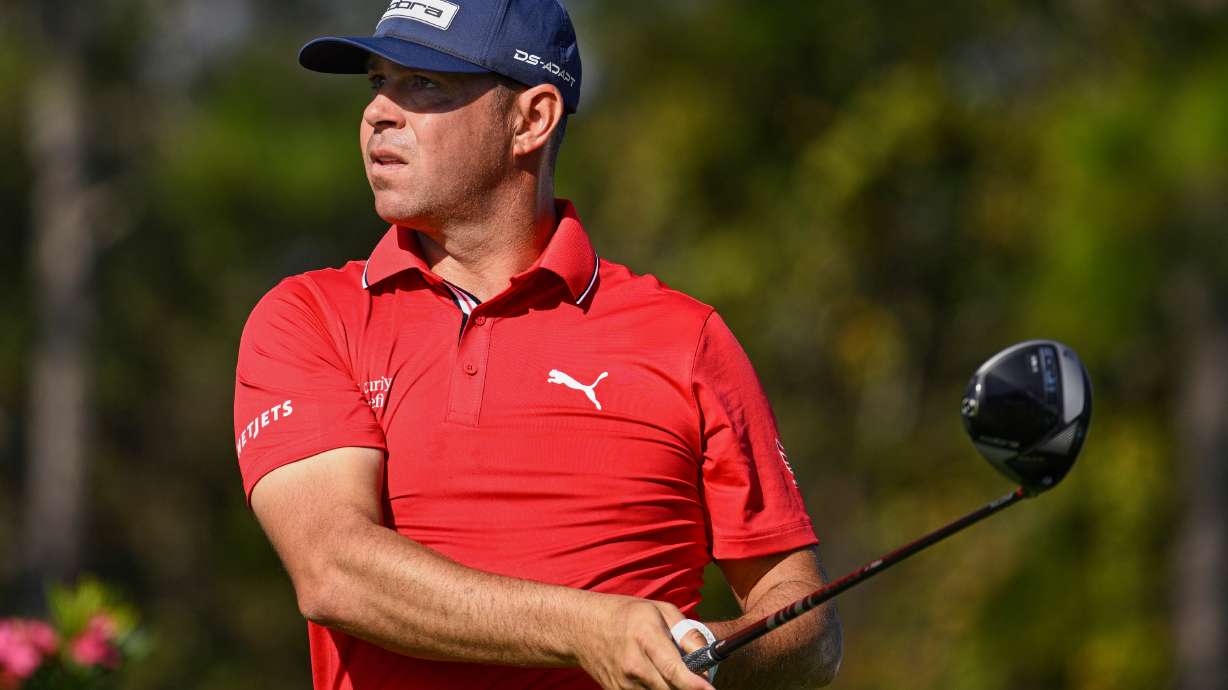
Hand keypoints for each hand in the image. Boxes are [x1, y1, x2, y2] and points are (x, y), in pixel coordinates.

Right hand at [573, 597, 715, 689]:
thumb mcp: (659, 610)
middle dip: (688, 687)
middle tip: (696, 676)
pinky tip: (653, 674)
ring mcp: (623, 683)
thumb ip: (686, 632)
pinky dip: (656, 688)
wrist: (582, 628)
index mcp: (645, 637)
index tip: (710, 689)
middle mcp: (633, 664)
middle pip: (669, 688)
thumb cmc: (626, 615)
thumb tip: (706, 656)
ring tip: (665, 667)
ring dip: (671, 686)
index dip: (694, 684)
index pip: (673, 669)